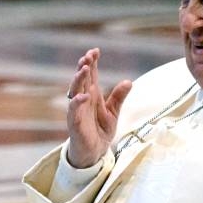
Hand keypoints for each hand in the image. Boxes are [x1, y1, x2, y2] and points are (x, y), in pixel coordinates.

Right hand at [66, 48, 132, 167]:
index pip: (91, 75)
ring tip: (85, 69)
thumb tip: (129, 81)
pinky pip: (74, 111)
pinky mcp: (75, 123)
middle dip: (84, 67)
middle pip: (81, 80)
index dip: (92, 62)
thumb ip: (119, 97)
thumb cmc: (100, 130)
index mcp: (92, 95)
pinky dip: (77, 102)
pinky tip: (83, 95)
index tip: (95, 50)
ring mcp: (77, 111)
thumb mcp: (113, 112)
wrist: (94, 152)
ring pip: (75, 91)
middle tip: (88, 56)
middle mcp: (83, 100)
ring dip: (79, 80)